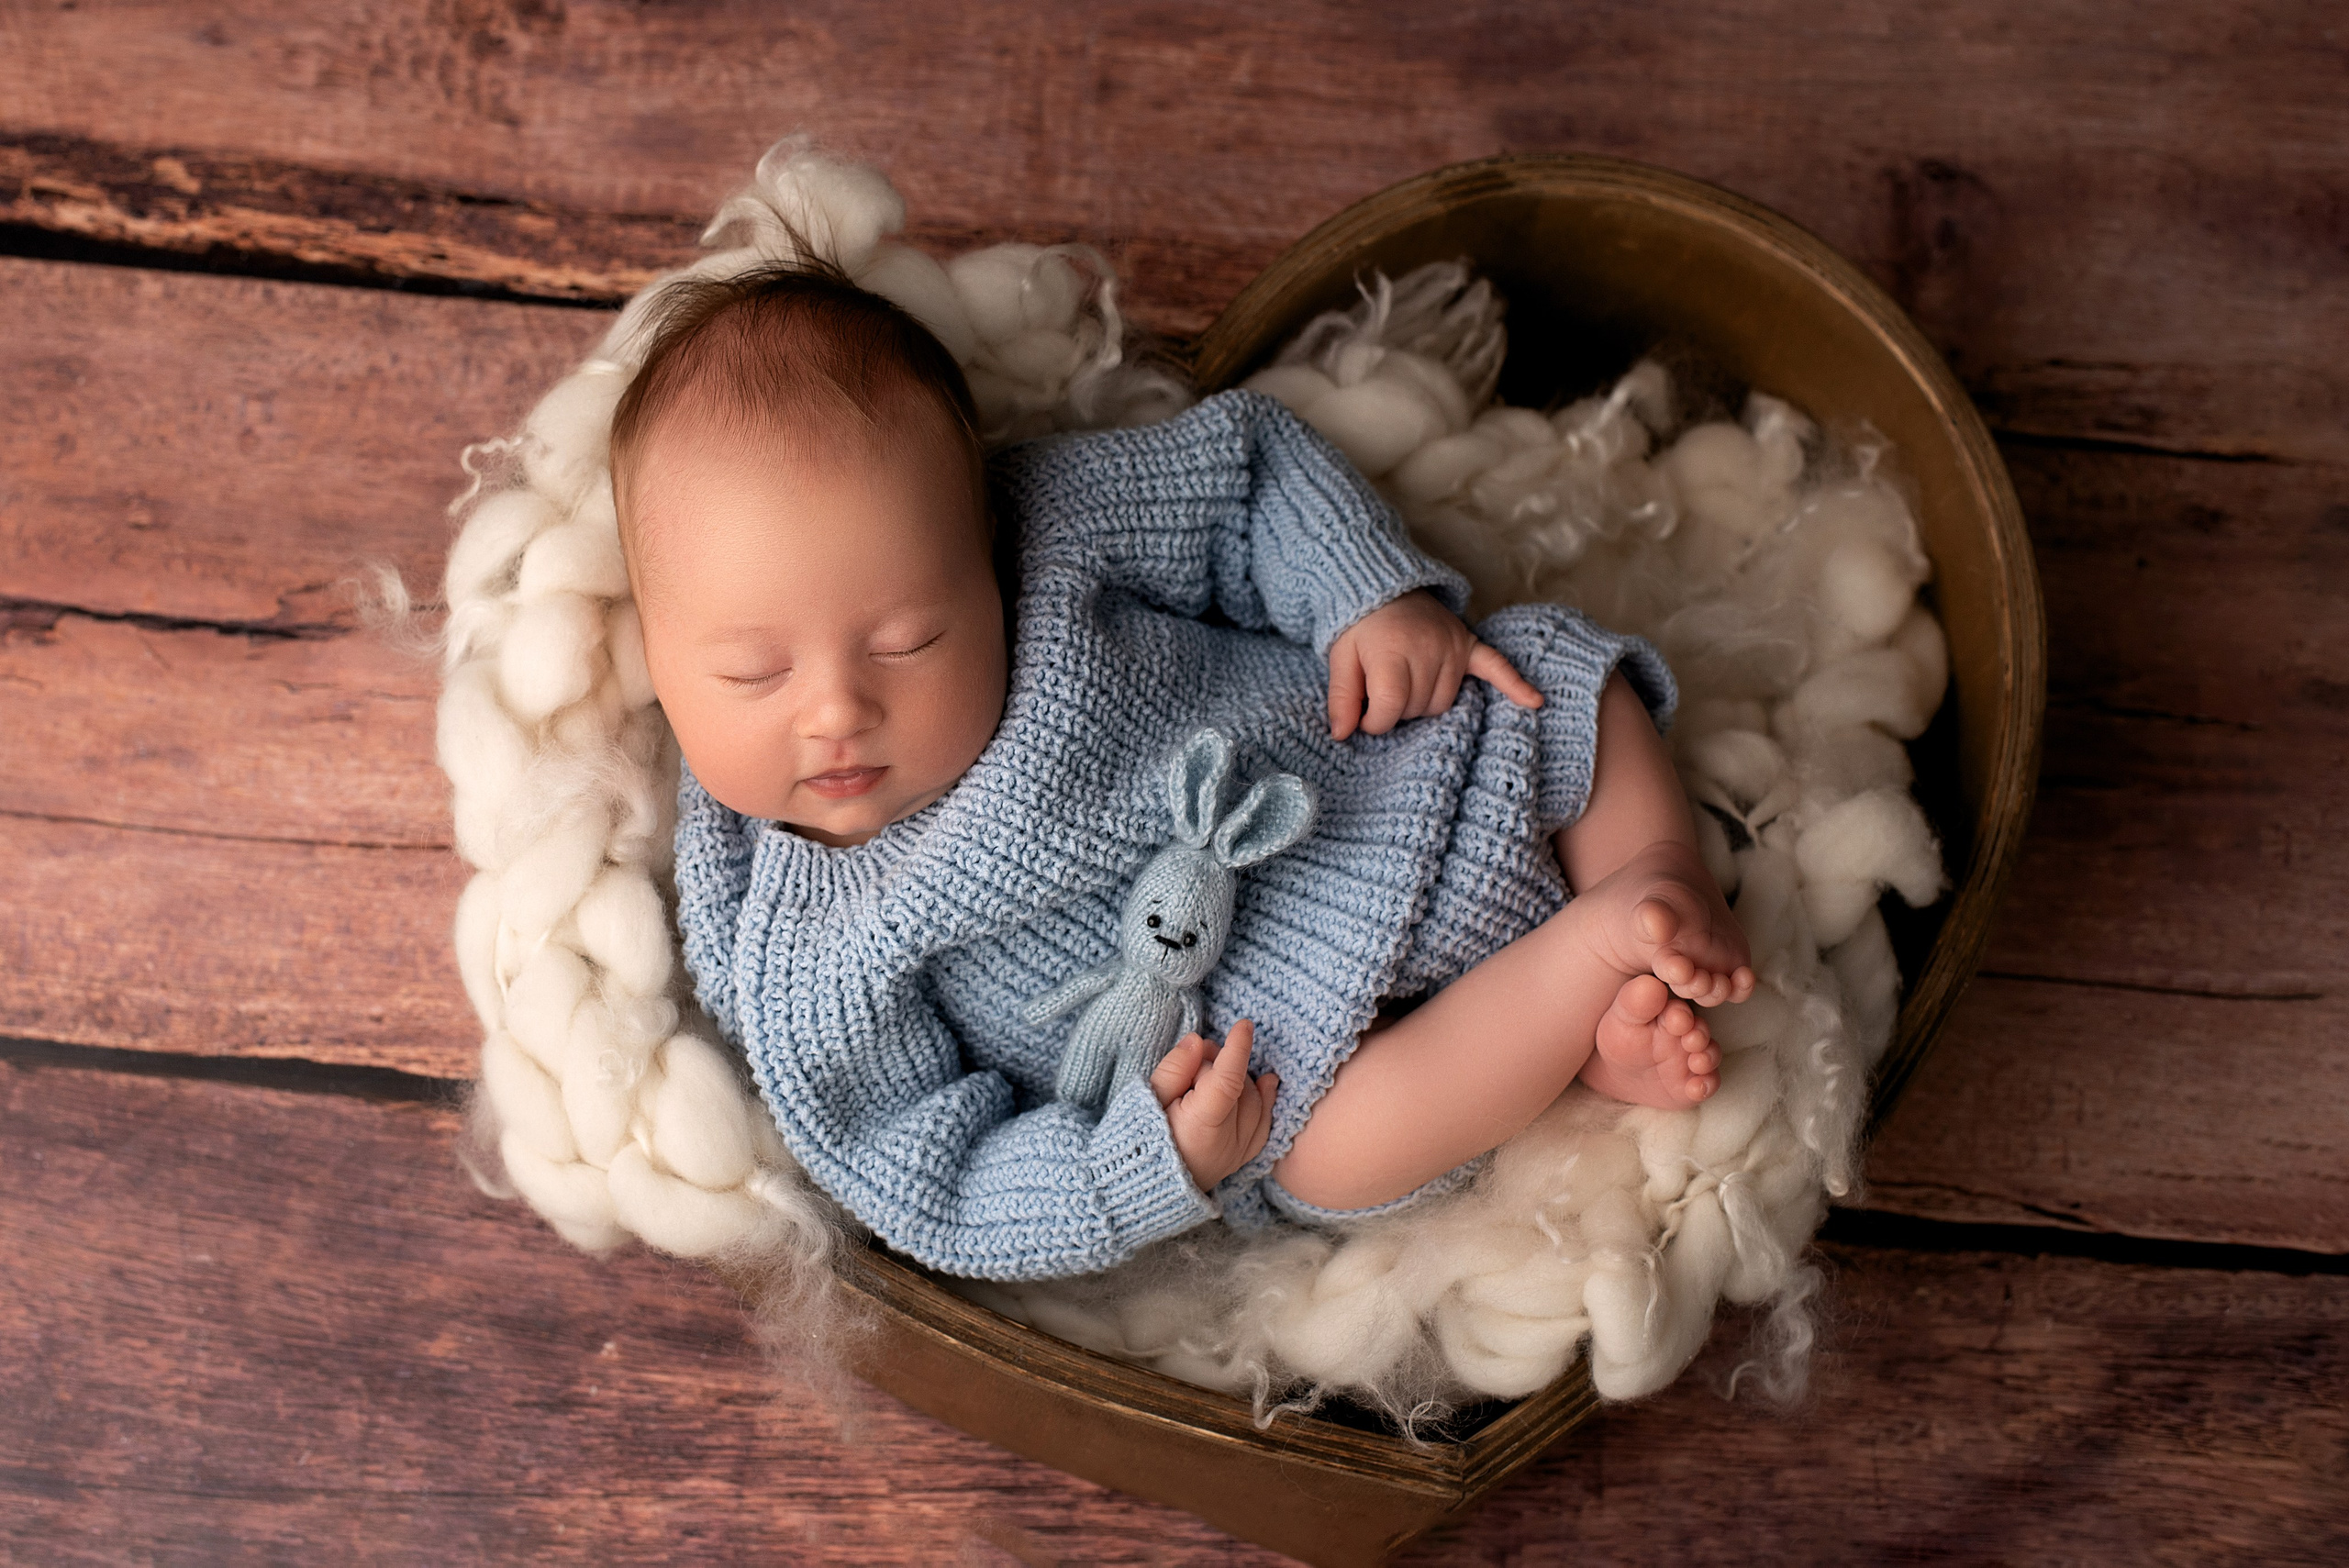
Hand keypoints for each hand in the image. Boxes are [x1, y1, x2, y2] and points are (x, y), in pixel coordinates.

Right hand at [1151, 1019, 1278, 1192]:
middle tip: (1191, 1065)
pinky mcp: (1245, 1156)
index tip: (1243, 1025)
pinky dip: (1265, 1098)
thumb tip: (1197, 1042)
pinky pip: (1266, 1121)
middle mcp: (1227, 1143)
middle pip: (1238, 1086)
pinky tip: (1264, 1081)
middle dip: (1218, 1065)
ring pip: (1255, 1100)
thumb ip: (1173, 1069)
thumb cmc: (1141, 1137)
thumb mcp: (1147, 1099)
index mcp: (1200, 1128)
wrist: (1146, 1184)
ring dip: (1237, 1080)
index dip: (1238, 1050)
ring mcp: (1239, 1152)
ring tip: (1204, 1081)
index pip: (1228, 1081)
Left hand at [1325, 590, 1544, 738]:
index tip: (1362, 714)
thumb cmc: (1357, 629)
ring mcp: (1452, 648)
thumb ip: (1341, 698)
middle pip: (1418, 710)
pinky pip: (1496, 666)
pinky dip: (1514, 684)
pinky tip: (1535, 701)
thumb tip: (1340, 735)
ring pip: (1444, 702)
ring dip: (1425, 702)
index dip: (1373, 721)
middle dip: (1396, 709)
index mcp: (1392, 655)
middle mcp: (1428, 651)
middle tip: (1380, 687)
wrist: (1381, 586)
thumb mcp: (1339, 659)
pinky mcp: (1468, 644)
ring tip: (1407, 681)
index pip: (1390, 711)